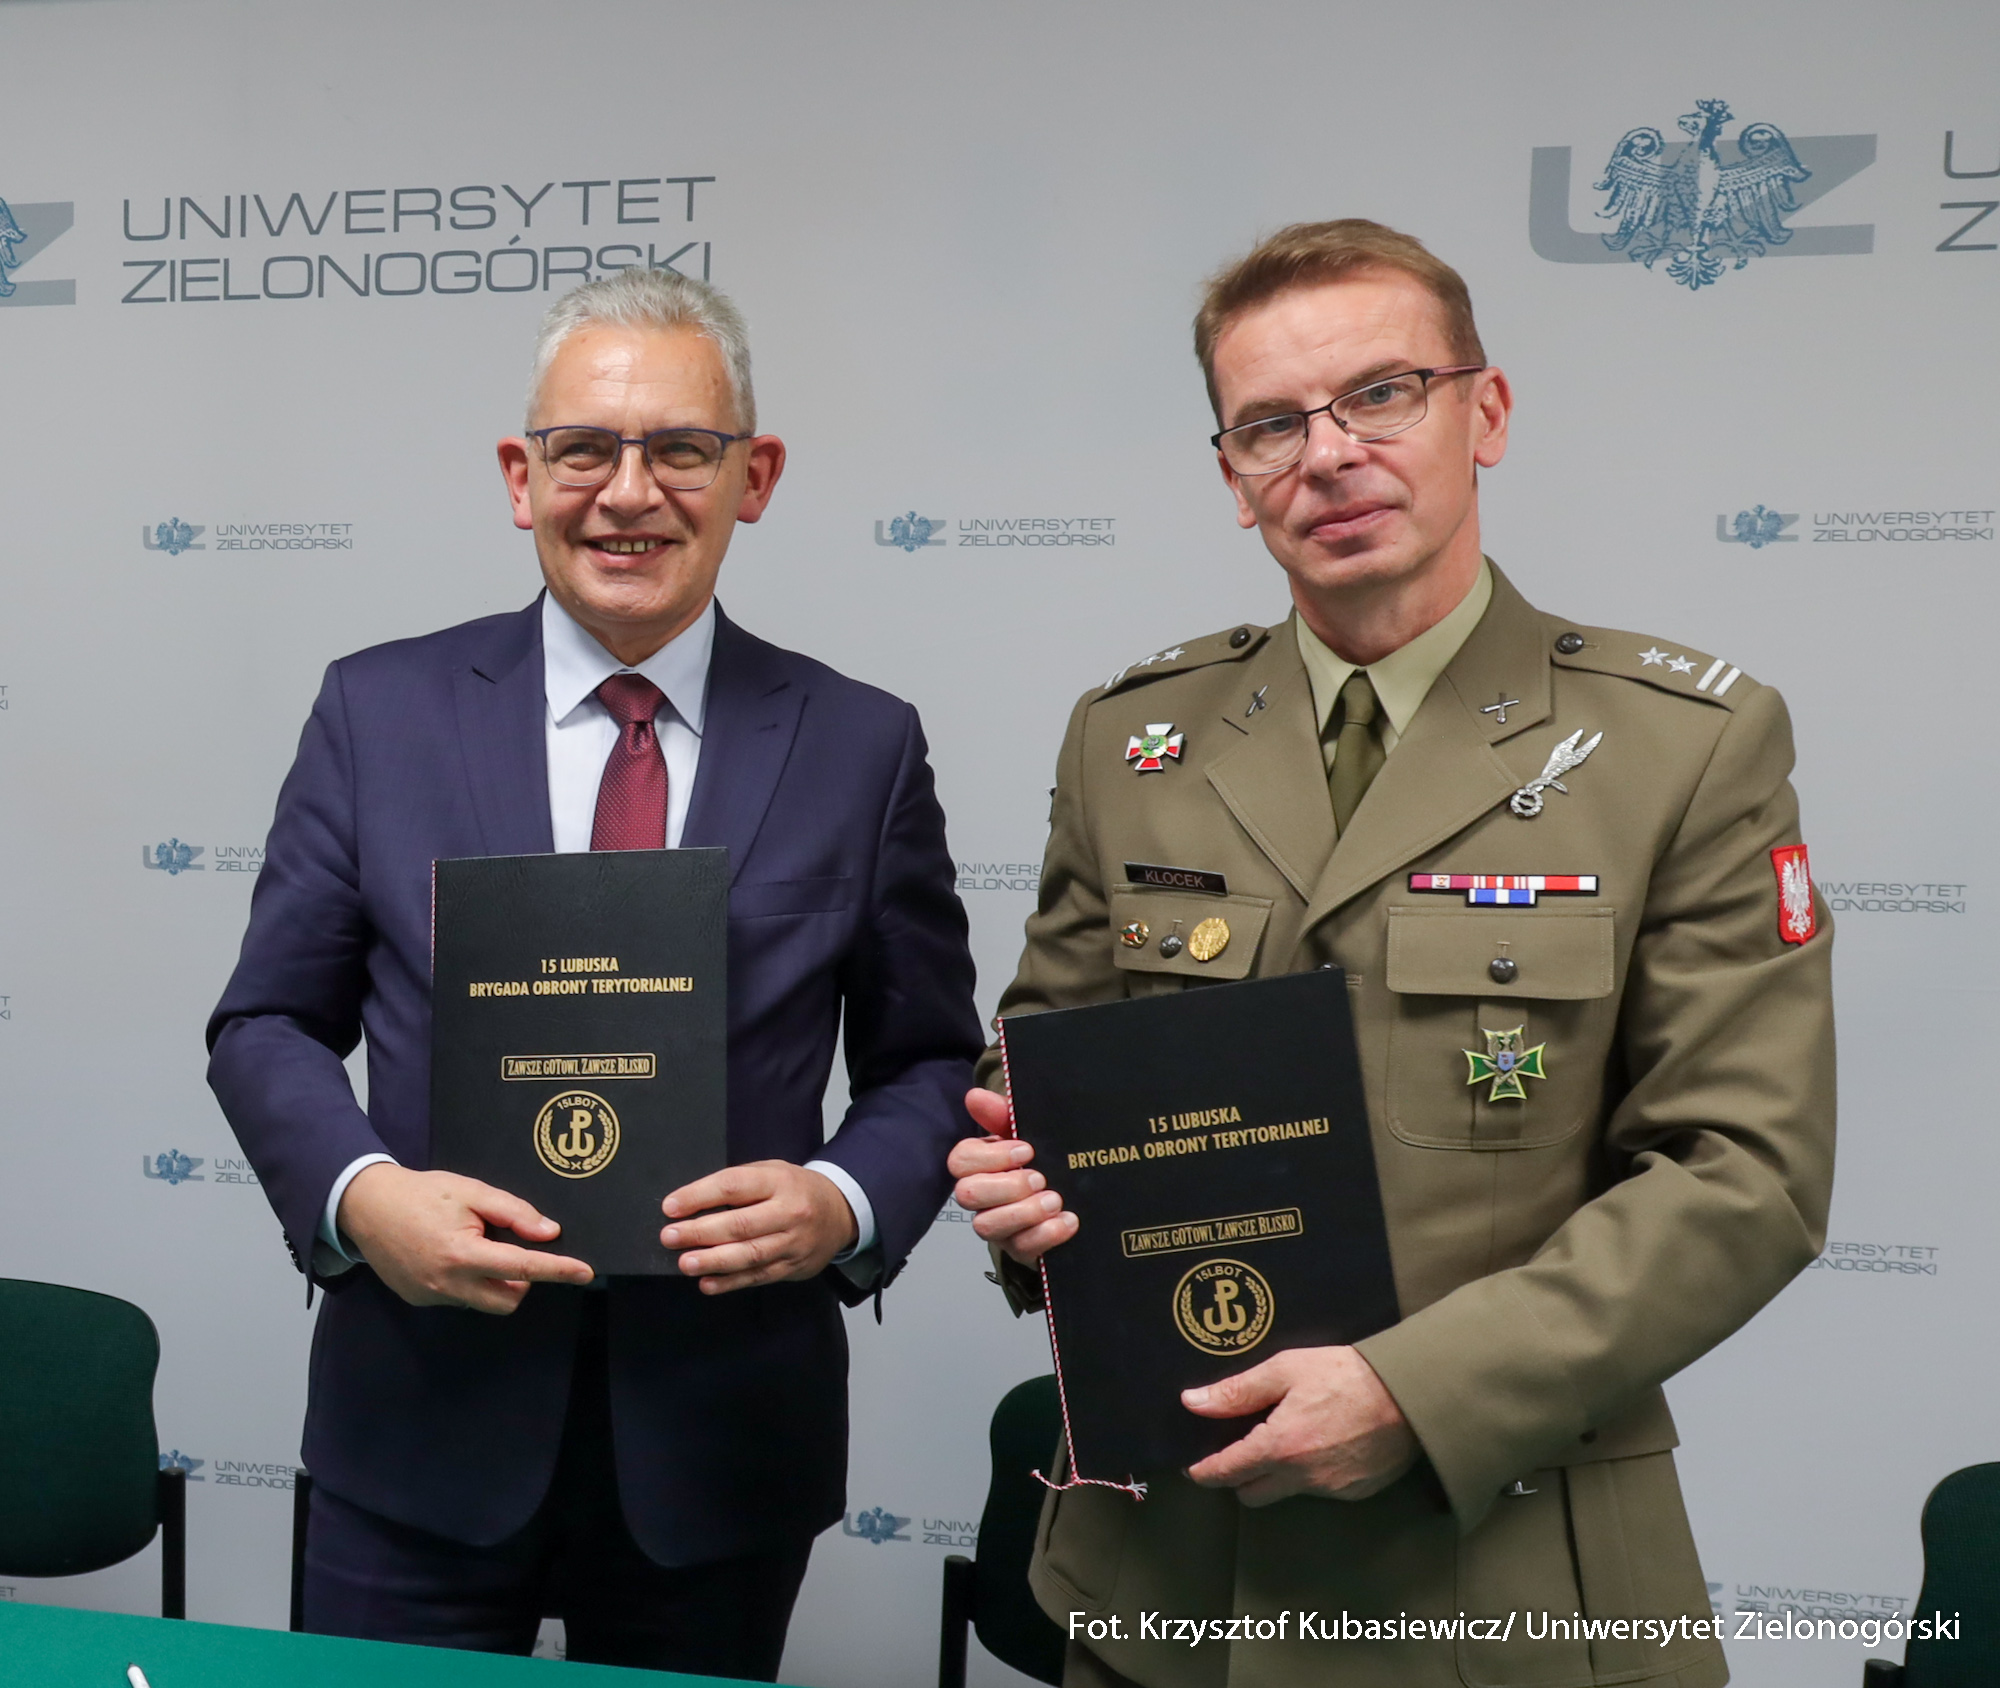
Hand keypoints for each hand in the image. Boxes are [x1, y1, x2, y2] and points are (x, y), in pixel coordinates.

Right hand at [336, 1163, 593, 1314]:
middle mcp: (448, 1284)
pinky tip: (450, 1255)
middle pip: (508, 1299)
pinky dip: (468, 1282)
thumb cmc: (422, 1193)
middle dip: (522, 1280)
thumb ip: (514, 1212)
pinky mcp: (419, 1300)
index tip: (585, 1273)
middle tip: (509, 1247)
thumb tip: (549, 1233)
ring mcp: (431, 1296)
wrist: (365, 1206)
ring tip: (475, 1246)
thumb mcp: (471, 1191)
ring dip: (495, 1281)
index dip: (557, 1270)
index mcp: (464, 1254)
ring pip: (484, 1302)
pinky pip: (460, 1299)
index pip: (522, 1268)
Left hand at [660, 1160, 856, 1293]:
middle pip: (740, 1224)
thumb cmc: (795, 1190)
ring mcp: (793, 1242)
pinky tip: (707, 1283)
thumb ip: (737, 1184)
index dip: (699, 1196)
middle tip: (670, 1236)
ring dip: (713, 1261)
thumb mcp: (772, 1172)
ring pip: (750, 1254)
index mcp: (779, 1181)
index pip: (734, 1186)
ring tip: (685, 1263)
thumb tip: (691, 1204)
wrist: (841, 1212)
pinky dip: (731, 1282)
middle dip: (700, 1232)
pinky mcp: (793, 1267)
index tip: (671, 1206)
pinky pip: (759, 1277)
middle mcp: (789, 1212)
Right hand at [948, 1087, 1077, 1264]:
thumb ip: (1002, 1114)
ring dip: (1023, 1213)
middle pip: (967, 1194)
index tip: (1026, 1150)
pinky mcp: (1019, 1249)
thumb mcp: (1028, 1133)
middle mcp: (982, 1197)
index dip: (991, 1156)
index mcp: (980, 1164)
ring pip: (986, 1226)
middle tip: (1039, 1178)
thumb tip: (974, 1096)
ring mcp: (998, 1226)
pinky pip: (1020, 1248)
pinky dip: (1045, 1235)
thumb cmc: (1042, 1162)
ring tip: (1055, 1201)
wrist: (1074, 1200)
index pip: (961, 1160)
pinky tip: (1067, 1221)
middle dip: (1006, 1186)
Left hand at [1184, 1345, 1416, 1505]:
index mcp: (1279, 1447)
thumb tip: (1192, 1402)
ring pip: (1286, 1493)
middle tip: (1241, 1450)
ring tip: (1285, 1440)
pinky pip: (1318, 1490)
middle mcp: (1302, 1478)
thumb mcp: (1285, 1370)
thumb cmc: (1345, 1375)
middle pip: (1252, 1494)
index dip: (1205, 1472)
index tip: (1193, 1470)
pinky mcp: (1355, 1492)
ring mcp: (1331, 1490)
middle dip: (1239, 1478)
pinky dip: (1311, 1474)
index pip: (1227, 1472)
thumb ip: (1237, 1391)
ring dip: (1276, 1475)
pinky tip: (1321, 1445)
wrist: (1409, 1394)